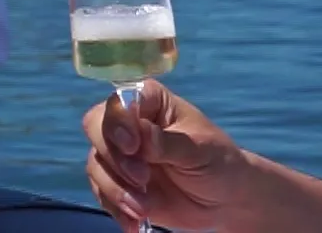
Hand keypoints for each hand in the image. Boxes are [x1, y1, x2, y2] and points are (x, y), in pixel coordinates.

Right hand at [83, 80, 250, 229]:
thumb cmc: (218, 163)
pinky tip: (134, 222)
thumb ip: (167, 142)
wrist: (225, 201)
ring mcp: (120, 154)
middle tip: (141, 179)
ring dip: (116, 189)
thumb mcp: (199, 151)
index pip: (120, 101)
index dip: (119, 122)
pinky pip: (101, 192)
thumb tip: (140, 134)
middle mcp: (129, 123)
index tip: (133, 147)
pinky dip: (115, 209)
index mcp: (150, 102)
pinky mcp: (118, 182)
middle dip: (114, 158)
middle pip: (95, 128)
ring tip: (143, 209)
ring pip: (96, 164)